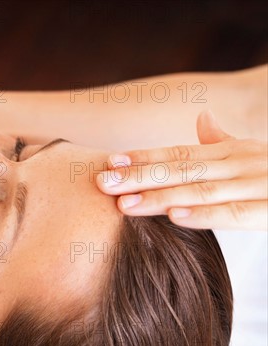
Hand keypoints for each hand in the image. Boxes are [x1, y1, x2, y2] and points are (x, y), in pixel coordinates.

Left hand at [96, 110, 266, 229]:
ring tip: (125, 203)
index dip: (142, 157)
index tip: (108, 161)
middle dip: (139, 175)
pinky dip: (206, 215)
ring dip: (161, 197)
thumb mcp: (252, 155)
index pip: (178, 153)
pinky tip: (176, 218)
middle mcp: (241, 164)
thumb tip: (200, 119)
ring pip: (202, 190)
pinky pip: (237, 212)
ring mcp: (259, 185)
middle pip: (182, 169)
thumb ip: (223, 141)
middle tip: (101, 181)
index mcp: (231, 152)